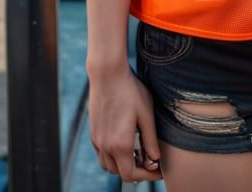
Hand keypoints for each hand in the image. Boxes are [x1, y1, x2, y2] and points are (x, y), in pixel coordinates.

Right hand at [88, 63, 162, 180]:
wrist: (107, 75)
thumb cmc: (130, 91)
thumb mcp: (146, 114)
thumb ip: (150, 139)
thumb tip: (156, 159)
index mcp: (120, 145)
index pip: (131, 175)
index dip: (146, 176)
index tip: (158, 170)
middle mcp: (105, 146)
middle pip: (119, 173)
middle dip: (136, 172)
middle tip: (151, 162)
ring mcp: (97, 140)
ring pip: (108, 165)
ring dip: (122, 165)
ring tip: (138, 154)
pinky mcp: (93, 133)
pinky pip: (102, 154)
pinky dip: (113, 156)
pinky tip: (124, 143)